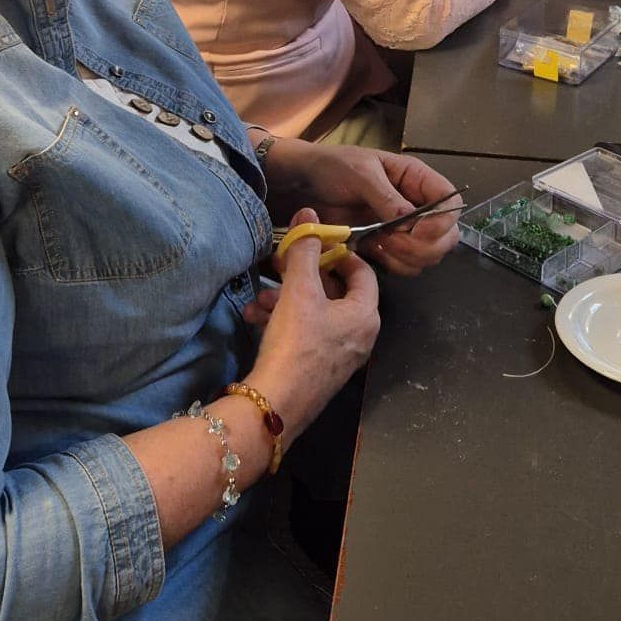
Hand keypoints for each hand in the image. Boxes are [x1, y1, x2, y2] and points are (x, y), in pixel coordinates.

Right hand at [247, 212, 380, 442]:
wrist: (275, 405)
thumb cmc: (296, 343)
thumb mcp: (298, 291)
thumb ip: (305, 250)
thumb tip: (310, 215)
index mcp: (365, 315)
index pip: (362, 271)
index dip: (339, 252)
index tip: (315, 243)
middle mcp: (360, 335)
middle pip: (335, 292)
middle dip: (302, 277)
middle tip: (279, 266)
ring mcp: (340, 355)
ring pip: (315, 313)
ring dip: (285, 299)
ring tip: (257, 298)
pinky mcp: (319, 369)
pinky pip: (306, 333)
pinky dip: (284, 321)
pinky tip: (255, 318)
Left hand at [257, 139, 461, 278]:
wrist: (302, 186)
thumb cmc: (332, 168)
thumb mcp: (360, 173)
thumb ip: (386, 196)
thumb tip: (410, 220)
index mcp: (416, 179)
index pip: (450, 204)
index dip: (442, 221)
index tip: (417, 230)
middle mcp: (416, 205)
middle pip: (446, 237)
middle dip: (424, 245)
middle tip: (392, 240)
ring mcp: (404, 229)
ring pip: (428, 256)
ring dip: (407, 257)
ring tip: (379, 244)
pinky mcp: (388, 247)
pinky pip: (406, 266)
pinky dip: (394, 265)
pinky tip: (372, 251)